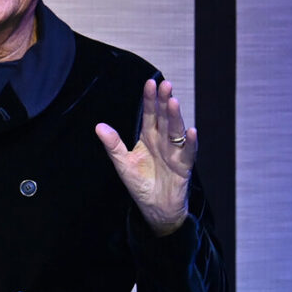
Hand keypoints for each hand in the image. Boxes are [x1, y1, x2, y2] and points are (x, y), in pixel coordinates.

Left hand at [96, 79, 196, 236]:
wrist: (155, 208)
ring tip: (173, 102)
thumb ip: (113, 145)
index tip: (150, 83)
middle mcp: (163, 141)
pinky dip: (190, 142)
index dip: (150, 99)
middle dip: (164, 101)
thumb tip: (99, 126)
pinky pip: (188, 152)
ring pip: (176, 130)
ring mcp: (174, 152)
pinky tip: (191, 131)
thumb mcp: (123, 163)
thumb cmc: (141, 184)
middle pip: (164, 118)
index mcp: (148, 137)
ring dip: (175, 117)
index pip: (150, 114)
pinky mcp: (183, 166)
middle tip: (166, 85)